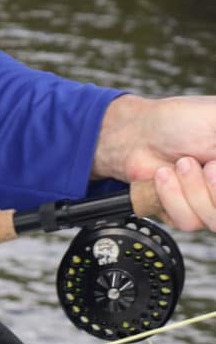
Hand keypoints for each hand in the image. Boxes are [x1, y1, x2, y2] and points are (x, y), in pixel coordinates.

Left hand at [92, 94, 215, 231]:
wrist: (136, 136)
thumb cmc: (178, 122)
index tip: (215, 167)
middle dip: (212, 189)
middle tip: (202, 165)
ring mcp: (202, 201)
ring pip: (209, 219)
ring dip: (191, 191)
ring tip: (178, 165)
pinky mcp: (179, 213)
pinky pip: (186, 221)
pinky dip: (172, 198)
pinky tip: (162, 178)